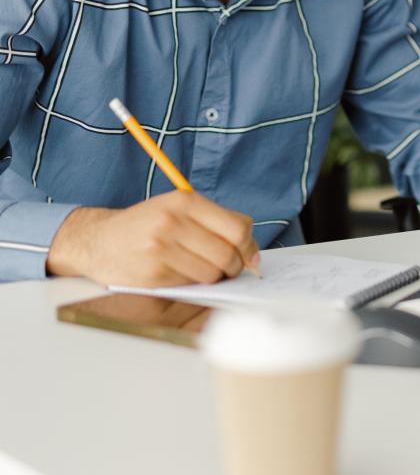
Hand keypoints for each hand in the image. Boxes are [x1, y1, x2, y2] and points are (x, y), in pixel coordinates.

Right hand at [46, 191, 259, 287]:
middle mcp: (173, 222)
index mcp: (185, 201)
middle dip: (235, 266)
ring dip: (214, 277)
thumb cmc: (147, 225)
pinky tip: (180, 274)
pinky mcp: (152, 274)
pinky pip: (190, 285)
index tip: (250, 256)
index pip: (237, 228)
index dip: (249, 247)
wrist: (99, 241)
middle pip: (227, 253)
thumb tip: (252, 250)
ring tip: (204, 270)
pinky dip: (192, 284)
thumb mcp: (180, 209)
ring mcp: (161, 249)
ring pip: (212, 273)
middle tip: (231, 269)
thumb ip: (217, 221)